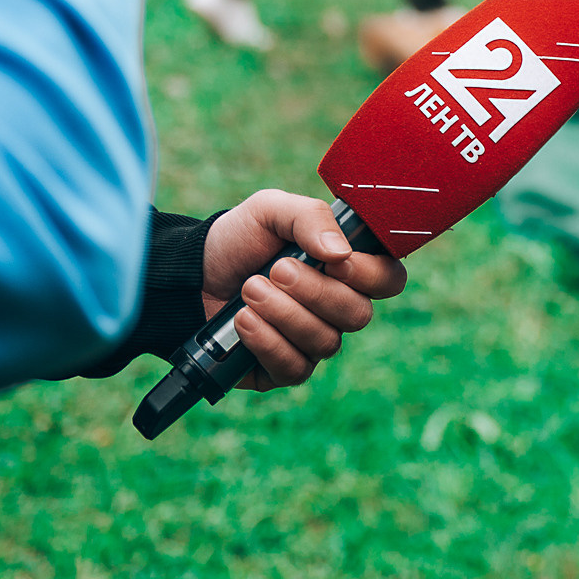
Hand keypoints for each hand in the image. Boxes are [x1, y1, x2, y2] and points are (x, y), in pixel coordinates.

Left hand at [202, 189, 407, 391]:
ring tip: (249, 289)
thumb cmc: (238, 239)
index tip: (334, 260)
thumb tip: (340, 252)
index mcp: (344, 269)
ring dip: (283, 313)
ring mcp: (311, 341)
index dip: (369, 275)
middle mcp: (336, 308)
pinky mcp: (282, 369)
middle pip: (358, 315)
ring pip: (325, 342)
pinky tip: (243, 320)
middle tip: (276, 269)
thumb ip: (310, 217)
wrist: (190, 275)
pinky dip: (267, 341)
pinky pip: (294, 367)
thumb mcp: (270, 210)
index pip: (388, 280)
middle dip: (315, 292)